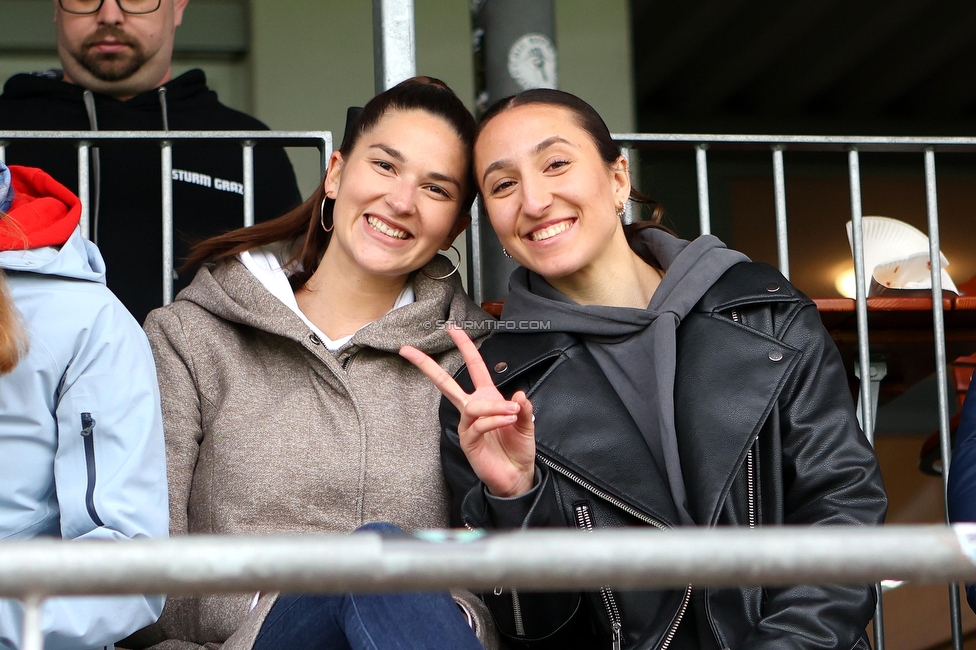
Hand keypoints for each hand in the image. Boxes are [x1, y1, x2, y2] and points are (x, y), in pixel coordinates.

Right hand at [400, 326, 535, 497]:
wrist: (517, 476)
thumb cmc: (518, 448)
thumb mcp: (527, 423)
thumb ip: (524, 408)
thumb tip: (517, 394)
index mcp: (486, 398)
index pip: (474, 367)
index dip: (465, 347)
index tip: (452, 329)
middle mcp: (472, 408)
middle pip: (445, 384)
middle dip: (427, 366)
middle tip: (408, 350)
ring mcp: (467, 425)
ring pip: (473, 406)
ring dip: (494, 407)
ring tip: (513, 413)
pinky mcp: (468, 441)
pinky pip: (478, 425)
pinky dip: (494, 420)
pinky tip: (508, 421)